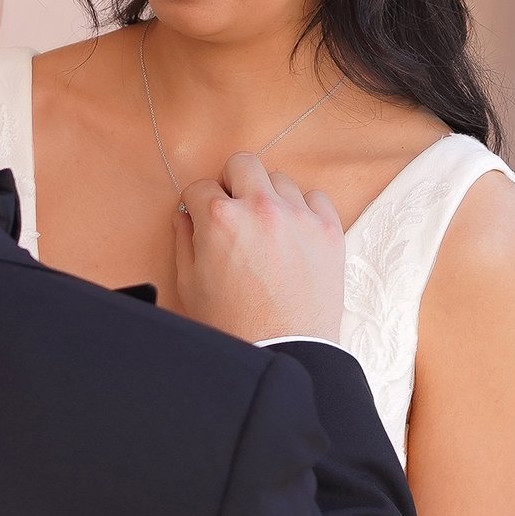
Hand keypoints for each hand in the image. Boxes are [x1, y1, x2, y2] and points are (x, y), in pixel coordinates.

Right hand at [171, 153, 345, 343]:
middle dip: (231, 183)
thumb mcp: (190, 285)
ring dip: (269, 197)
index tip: (203, 216)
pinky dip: (304, 209)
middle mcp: (260, 207)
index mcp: (220, 219)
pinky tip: (295, 233)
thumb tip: (186, 216)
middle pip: (242, 163)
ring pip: (279, 179)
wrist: (284, 352)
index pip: (200, 186)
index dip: (197, 203)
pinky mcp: (329, 230)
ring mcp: (298, 216)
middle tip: (234, 210)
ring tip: (268, 228)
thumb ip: (185, 241)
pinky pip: (316, 197)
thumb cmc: (233, 324)